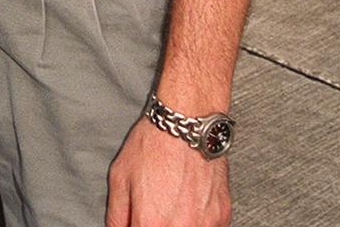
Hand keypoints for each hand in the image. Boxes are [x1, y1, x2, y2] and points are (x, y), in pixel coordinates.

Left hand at [106, 116, 230, 226]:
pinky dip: (197, 221)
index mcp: (151, 223)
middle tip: (154, 208)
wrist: (187, 122)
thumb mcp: (119, 177)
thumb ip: (117, 216)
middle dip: (157, 224)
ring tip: (172, 202)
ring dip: (177, 223)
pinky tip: (188, 201)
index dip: (138, 226)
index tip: (139, 220)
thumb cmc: (155, 144)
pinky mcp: (222, 216)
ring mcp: (205, 225)